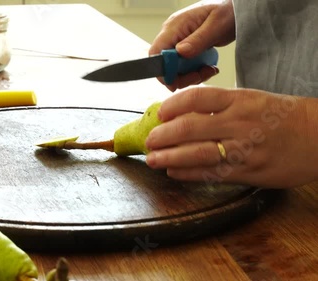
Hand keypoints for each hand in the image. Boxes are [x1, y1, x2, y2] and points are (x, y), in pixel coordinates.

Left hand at [144, 86, 317, 188]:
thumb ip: (220, 106)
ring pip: (198, 154)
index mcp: (240, 100)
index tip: (159, 113)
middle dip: (163, 136)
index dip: (173, 105)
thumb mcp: (252, 100)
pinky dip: (189, 174)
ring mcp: (244, 150)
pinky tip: (174, 173)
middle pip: (191, 128)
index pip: (197, 98)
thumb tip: (182, 113)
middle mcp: (239, 123)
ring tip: (153, 160)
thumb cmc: (282, 116)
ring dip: (170, 158)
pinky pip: (212, 174)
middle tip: (149, 140)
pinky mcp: (248, 172)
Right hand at [149, 0, 235, 90]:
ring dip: (190, 75)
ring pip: (174, 68)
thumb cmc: (228, 11)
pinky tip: (207, 67)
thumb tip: (179, 52)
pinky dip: (194, 71)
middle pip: (164, 64)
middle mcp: (172, 34)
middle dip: (180, 76)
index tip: (175, 82)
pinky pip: (183, 65)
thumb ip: (198, 40)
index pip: (157, 52)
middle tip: (199, 76)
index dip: (162, 70)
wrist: (235, 10)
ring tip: (208, 70)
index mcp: (175, 26)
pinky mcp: (184, 47)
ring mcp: (177, 41)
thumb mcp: (216, 26)